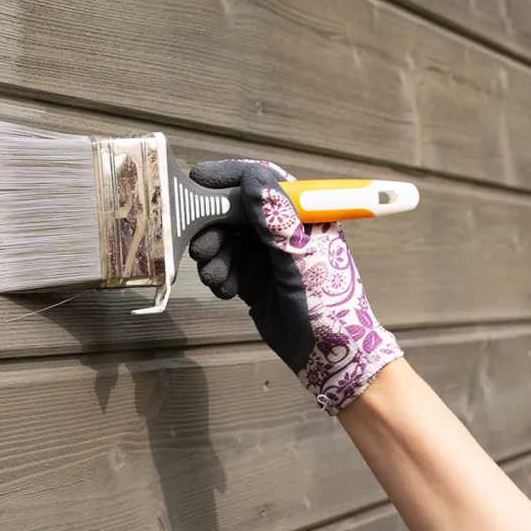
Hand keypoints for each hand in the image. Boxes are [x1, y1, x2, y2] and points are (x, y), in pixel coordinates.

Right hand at [188, 160, 401, 413]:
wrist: (330, 354)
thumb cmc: (328, 301)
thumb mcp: (300, 255)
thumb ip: (275, 217)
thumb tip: (252, 178)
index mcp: (301, 214)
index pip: (262, 180)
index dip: (230, 177)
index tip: (199, 179)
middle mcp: (283, 229)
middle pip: (236, 211)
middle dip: (213, 227)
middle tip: (201, 248)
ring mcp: (267, 255)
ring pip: (226, 241)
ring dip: (215, 257)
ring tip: (216, 278)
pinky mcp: (254, 279)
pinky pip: (226, 266)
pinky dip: (220, 276)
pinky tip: (226, 291)